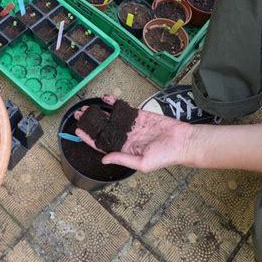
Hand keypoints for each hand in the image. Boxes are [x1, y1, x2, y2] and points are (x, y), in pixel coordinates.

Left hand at [74, 95, 191, 172]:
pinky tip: (104, 98)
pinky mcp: (139, 115)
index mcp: (124, 149)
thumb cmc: (166, 156)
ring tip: (86, 107)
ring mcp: (131, 125)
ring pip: (110, 117)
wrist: (183, 141)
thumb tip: (103, 160)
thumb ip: (122, 159)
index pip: (101, 143)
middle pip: (103, 128)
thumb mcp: (142, 163)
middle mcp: (125, 136)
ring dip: (98, 112)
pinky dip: (113, 103)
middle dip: (90, 122)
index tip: (77, 131)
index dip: (89, 137)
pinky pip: (123, 108)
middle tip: (78, 115)